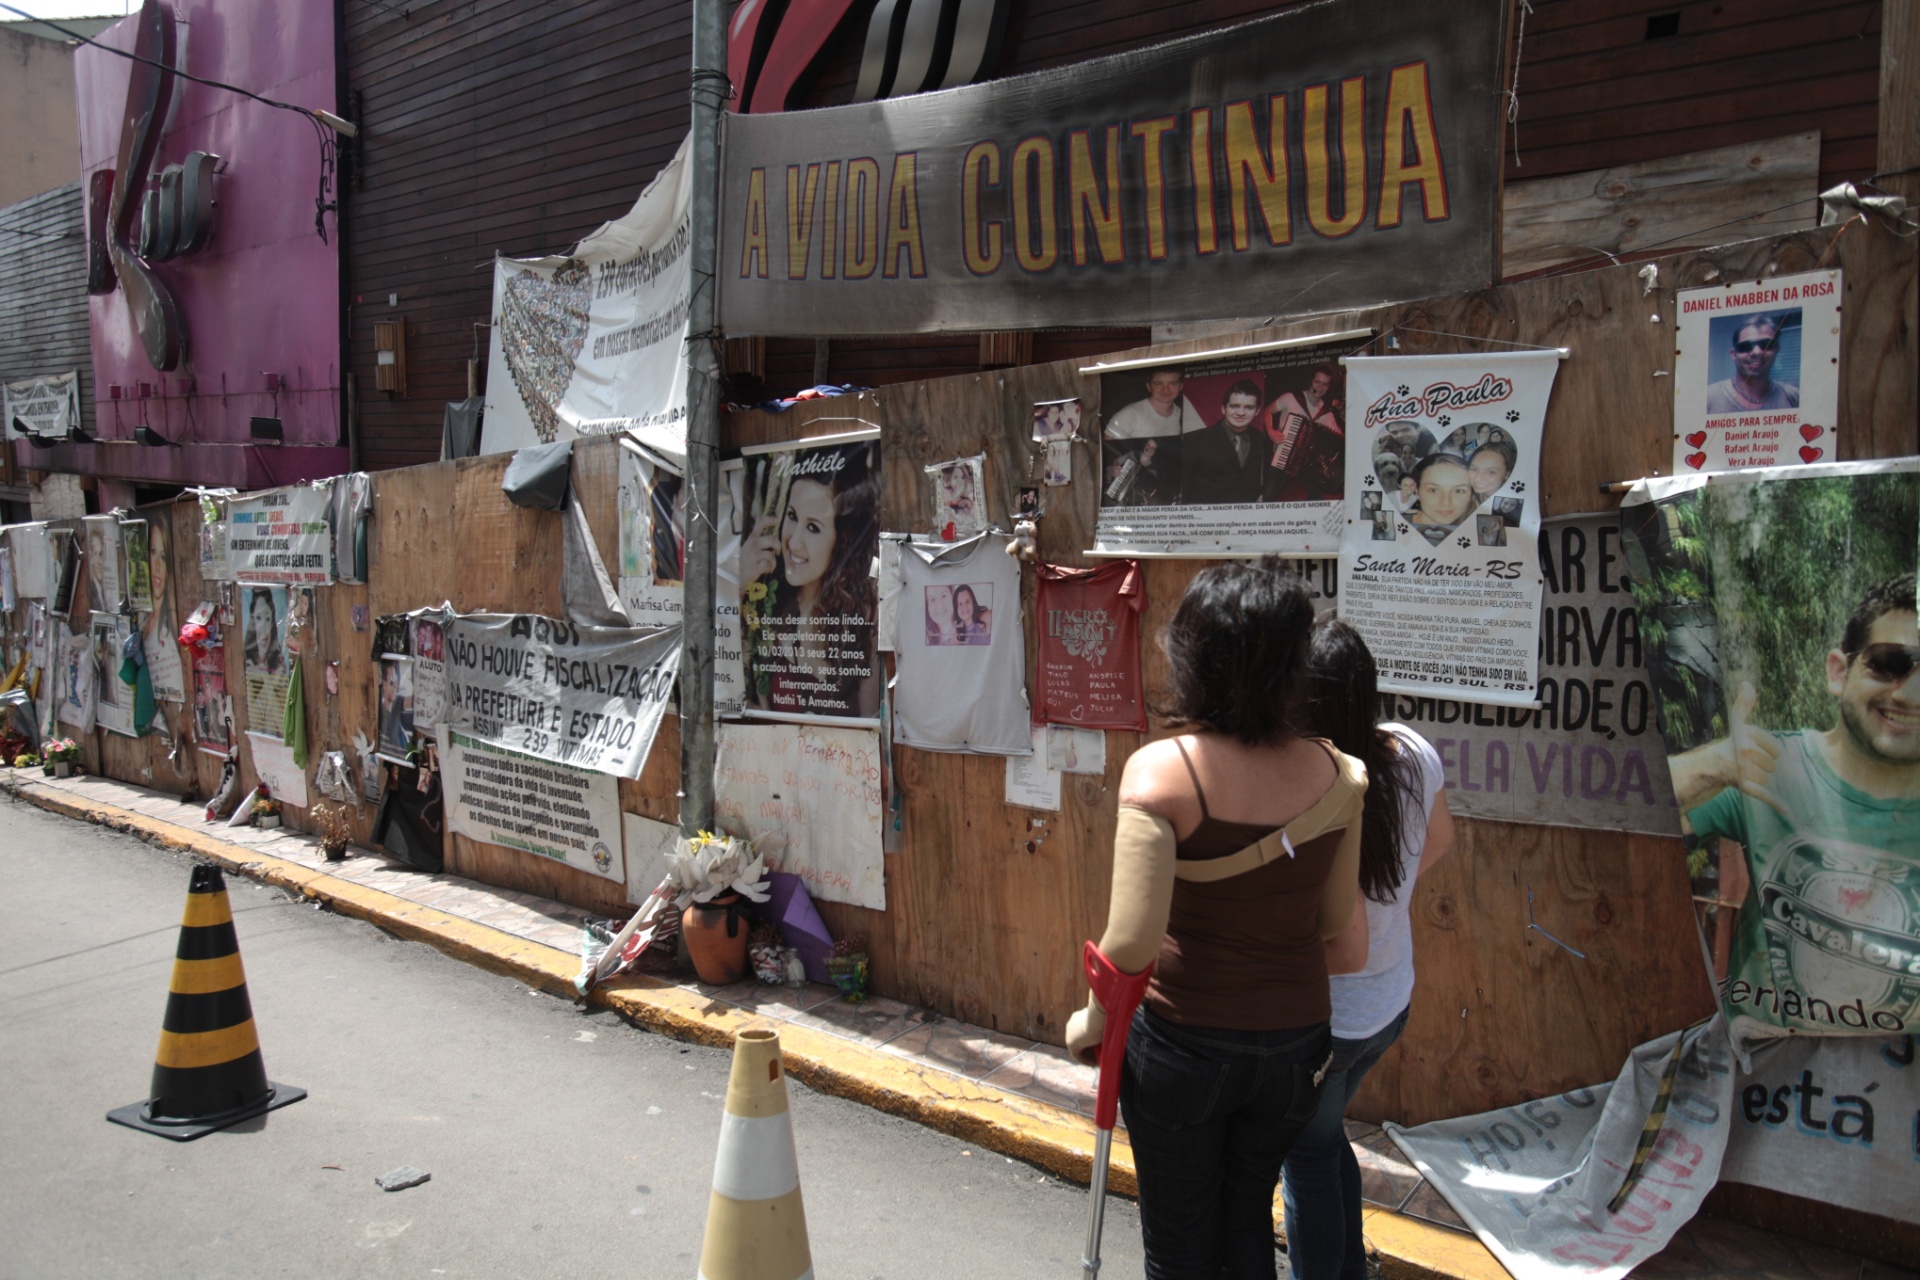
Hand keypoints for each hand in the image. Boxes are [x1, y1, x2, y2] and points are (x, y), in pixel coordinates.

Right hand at [740, 516, 780, 585]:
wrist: (744, 579)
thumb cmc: (752, 562)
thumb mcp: (753, 548)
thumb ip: (762, 540)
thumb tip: (776, 536)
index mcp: (752, 538)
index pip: (760, 524)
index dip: (769, 520)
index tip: (776, 521)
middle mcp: (751, 544)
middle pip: (772, 540)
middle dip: (778, 547)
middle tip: (777, 552)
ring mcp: (752, 555)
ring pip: (771, 554)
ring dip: (773, 562)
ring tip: (768, 565)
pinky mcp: (754, 566)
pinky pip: (769, 564)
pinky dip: (770, 568)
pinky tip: (765, 570)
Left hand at [1064, 1004, 1102, 1066]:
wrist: (1098, 1017)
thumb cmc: (1104, 1016)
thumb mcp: (1102, 1021)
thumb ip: (1101, 1025)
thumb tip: (1110, 1030)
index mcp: (1078, 1016)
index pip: (1083, 1030)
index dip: (1092, 1040)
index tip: (1100, 1046)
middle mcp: (1071, 1024)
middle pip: (1080, 1039)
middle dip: (1089, 1048)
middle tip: (1099, 1055)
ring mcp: (1069, 1033)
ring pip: (1079, 1047)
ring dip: (1088, 1055)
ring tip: (1098, 1061)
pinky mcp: (1070, 1043)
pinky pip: (1077, 1054)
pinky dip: (1085, 1060)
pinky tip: (1094, 1063)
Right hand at [1726, 682, 1785, 816]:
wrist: (1708, 768)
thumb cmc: (1728, 745)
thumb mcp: (1737, 723)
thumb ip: (1744, 704)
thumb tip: (1746, 683)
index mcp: (1747, 736)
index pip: (1775, 749)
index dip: (1768, 751)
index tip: (1753, 751)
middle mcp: (1744, 752)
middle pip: (1773, 765)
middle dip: (1764, 766)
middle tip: (1749, 765)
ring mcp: (1744, 771)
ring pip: (1769, 778)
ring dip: (1762, 779)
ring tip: (1747, 775)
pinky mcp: (1745, 787)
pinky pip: (1764, 794)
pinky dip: (1776, 803)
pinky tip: (1788, 810)